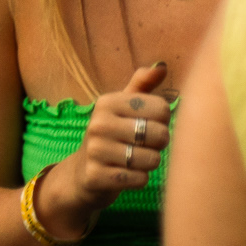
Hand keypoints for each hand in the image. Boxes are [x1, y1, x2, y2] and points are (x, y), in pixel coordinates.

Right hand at [71, 63, 173, 209]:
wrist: (83, 172)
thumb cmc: (112, 135)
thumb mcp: (122, 107)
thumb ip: (142, 86)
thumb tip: (162, 66)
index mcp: (107, 102)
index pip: (162, 108)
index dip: (163, 120)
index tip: (149, 123)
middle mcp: (98, 123)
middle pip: (160, 134)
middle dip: (159, 144)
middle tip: (144, 144)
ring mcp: (96, 150)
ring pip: (152, 159)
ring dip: (150, 163)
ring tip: (135, 159)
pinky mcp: (96, 176)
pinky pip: (140, 179)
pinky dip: (140, 179)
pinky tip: (127, 174)